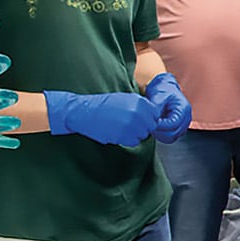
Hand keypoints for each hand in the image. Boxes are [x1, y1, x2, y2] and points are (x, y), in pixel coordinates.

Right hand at [44, 90, 159, 146]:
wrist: (84, 112)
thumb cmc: (105, 105)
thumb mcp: (126, 99)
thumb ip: (141, 106)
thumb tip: (155, 115)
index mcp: (140, 102)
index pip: (155, 114)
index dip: (148, 117)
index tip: (139, 118)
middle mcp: (138, 113)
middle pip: (150, 126)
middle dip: (142, 126)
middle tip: (128, 124)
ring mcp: (131, 126)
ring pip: (143, 135)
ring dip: (135, 134)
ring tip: (121, 127)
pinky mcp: (124, 137)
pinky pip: (134, 142)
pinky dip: (127, 140)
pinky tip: (117, 133)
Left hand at [144, 72, 191, 143]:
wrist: (164, 88)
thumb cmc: (163, 89)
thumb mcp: (158, 95)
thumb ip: (156, 107)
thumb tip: (152, 118)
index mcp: (184, 109)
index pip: (173, 124)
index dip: (161, 125)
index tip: (152, 121)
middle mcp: (186, 118)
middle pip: (173, 133)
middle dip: (160, 131)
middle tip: (151, 124)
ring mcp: (183, 124)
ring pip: (172, 137)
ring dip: (160, 134)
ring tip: (153, 125)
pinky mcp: (178, 128)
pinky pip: (170, 137)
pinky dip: (162, 135)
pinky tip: (156, 127)